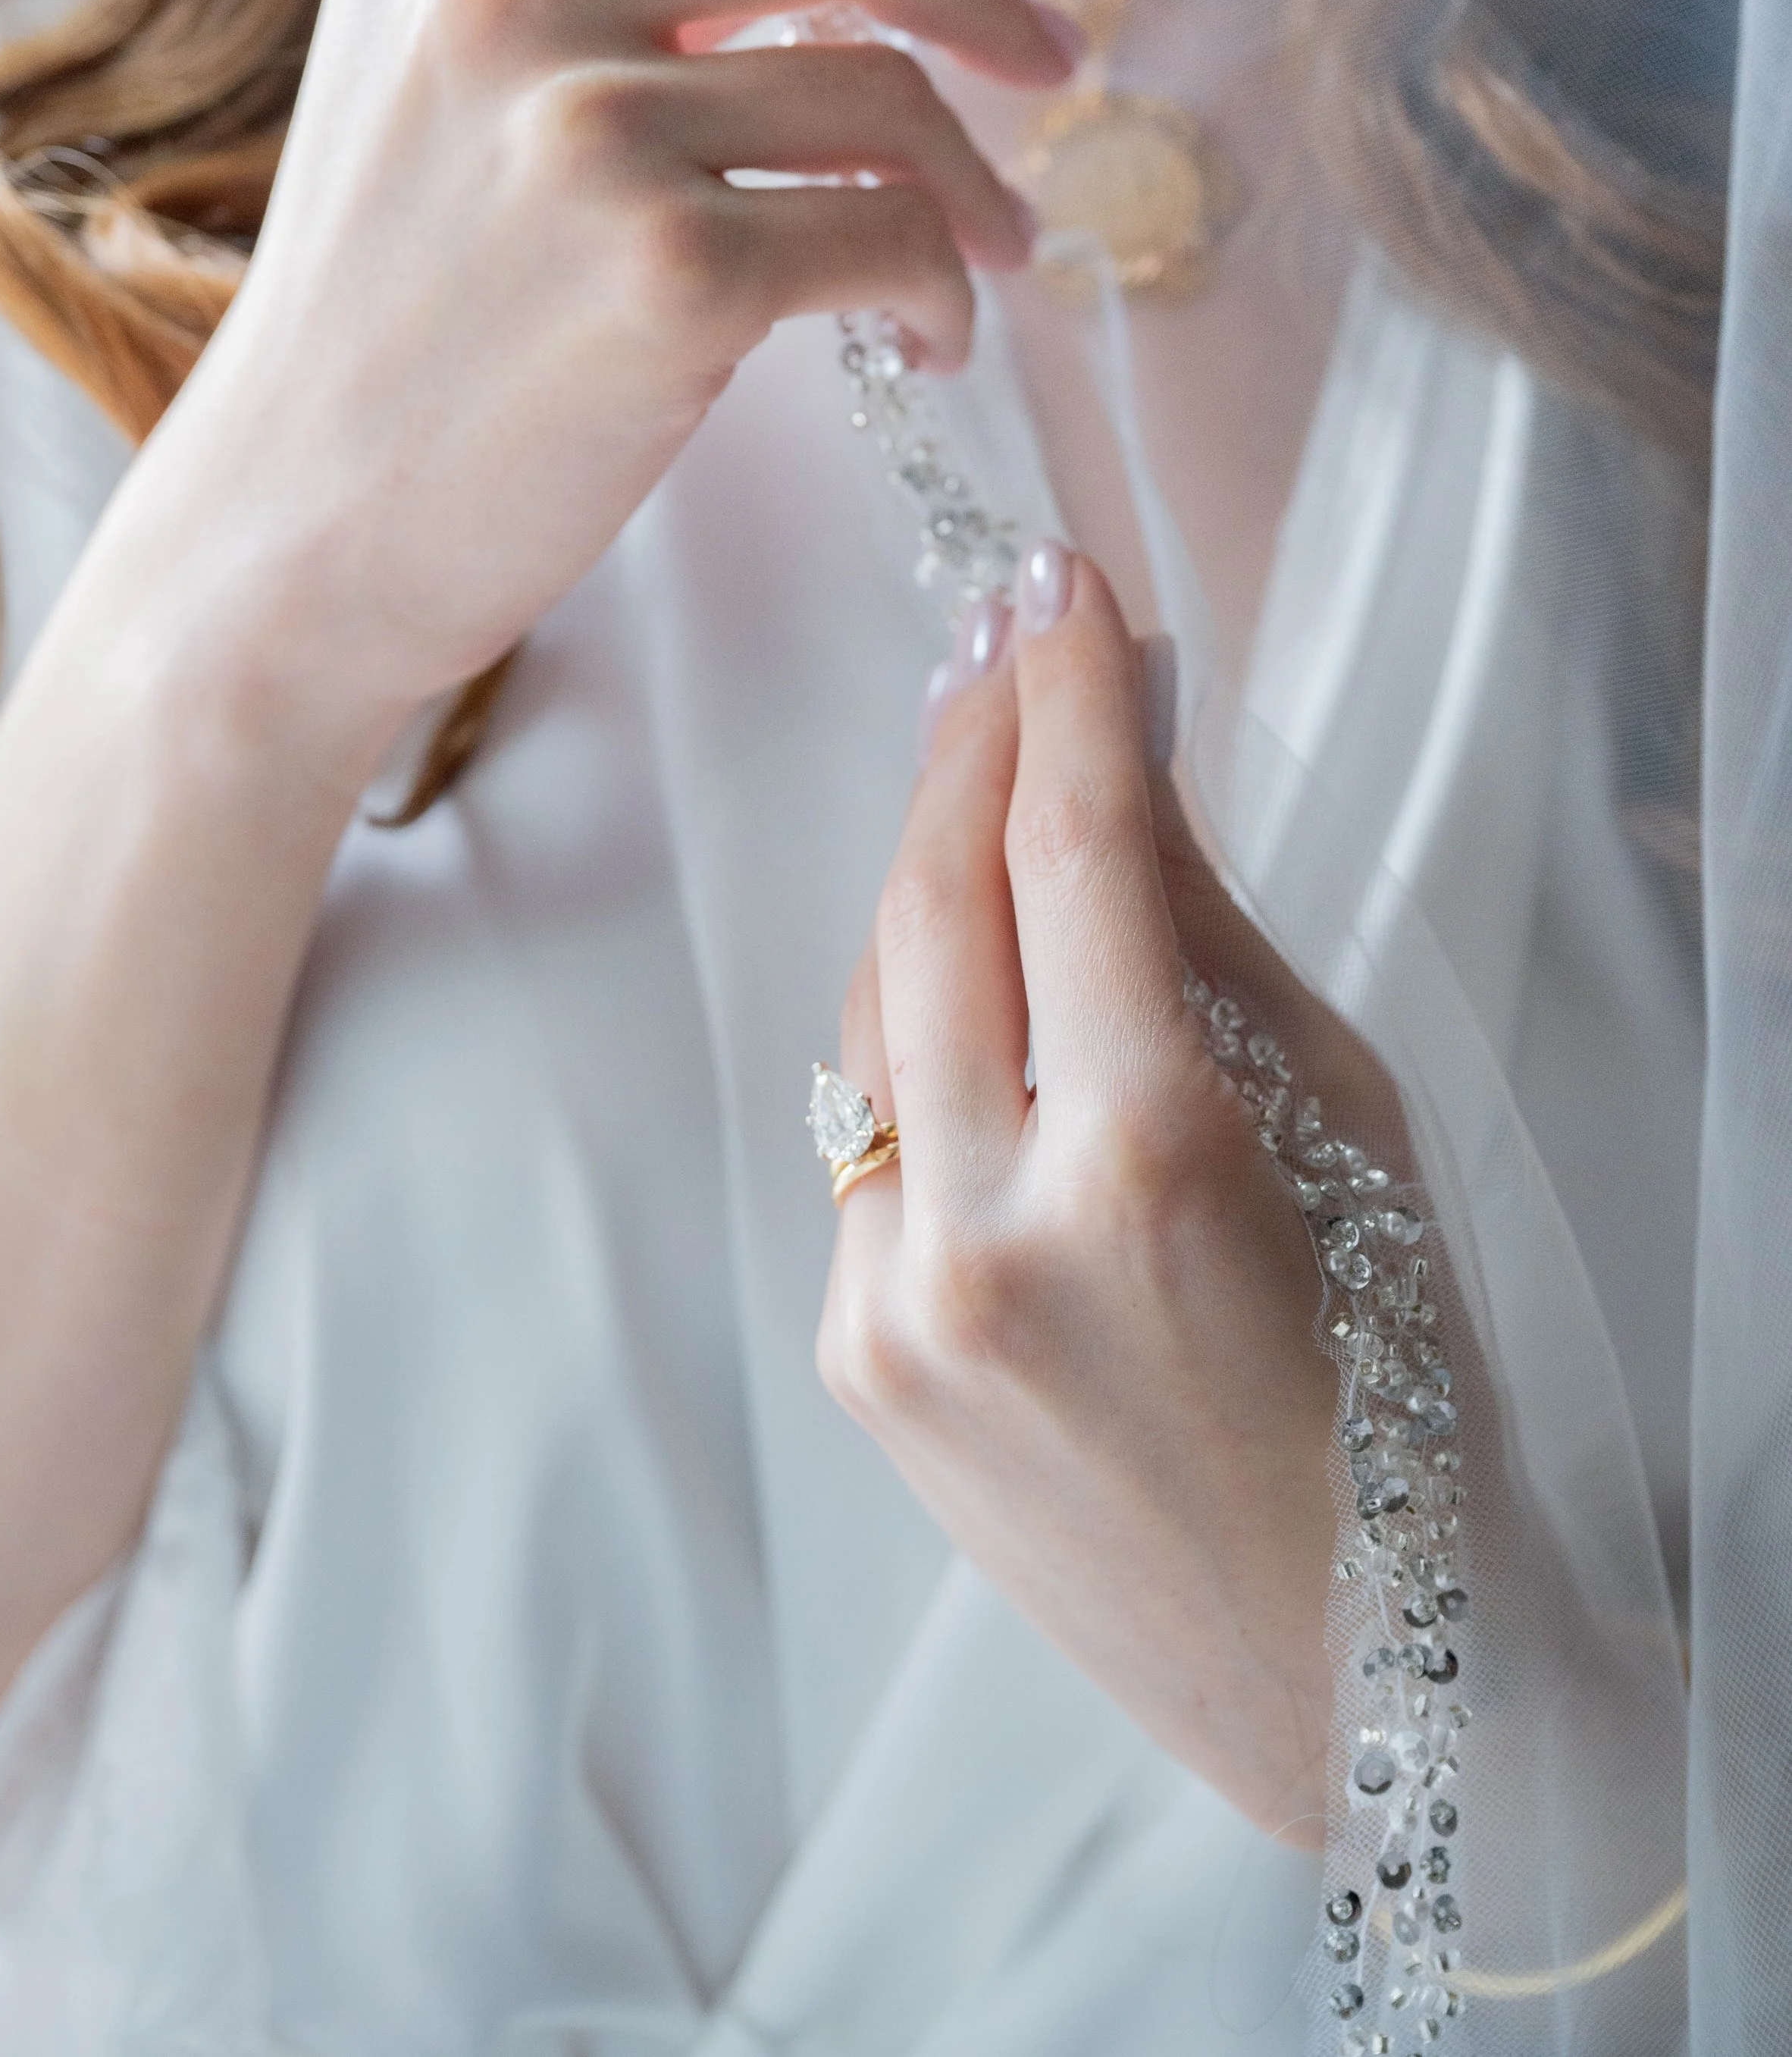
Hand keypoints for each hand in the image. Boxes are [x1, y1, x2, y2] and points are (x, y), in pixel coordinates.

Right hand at [128, 0, 1073, 778]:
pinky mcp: (670, 274)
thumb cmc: (403, 292)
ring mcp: (586, 127)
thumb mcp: (448, 56)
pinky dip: (943, 289)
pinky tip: (927, 335)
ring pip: (889, 97)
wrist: (301, 515)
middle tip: (1049, 57)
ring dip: (971, 181)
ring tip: (983, 245)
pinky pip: (892, 236)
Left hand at [818, 549, 1380, 1843]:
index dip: (1062, 695)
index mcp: (1152, 1162)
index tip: (1058, 587)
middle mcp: (994, 1233)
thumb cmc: (1394, 1381)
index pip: (1073, 857)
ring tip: (984, 774)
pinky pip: (862, 1136)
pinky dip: (914, 1035)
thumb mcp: (1340, 1121)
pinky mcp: (858, 1362)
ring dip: (926, 874)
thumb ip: (1201, 930)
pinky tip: (969, 972)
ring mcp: (902, 1307)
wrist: (1349, 1665)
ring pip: (871, 1009)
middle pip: (933, 905)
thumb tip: (1119, 750)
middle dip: (965, 747)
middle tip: (1000, 640)